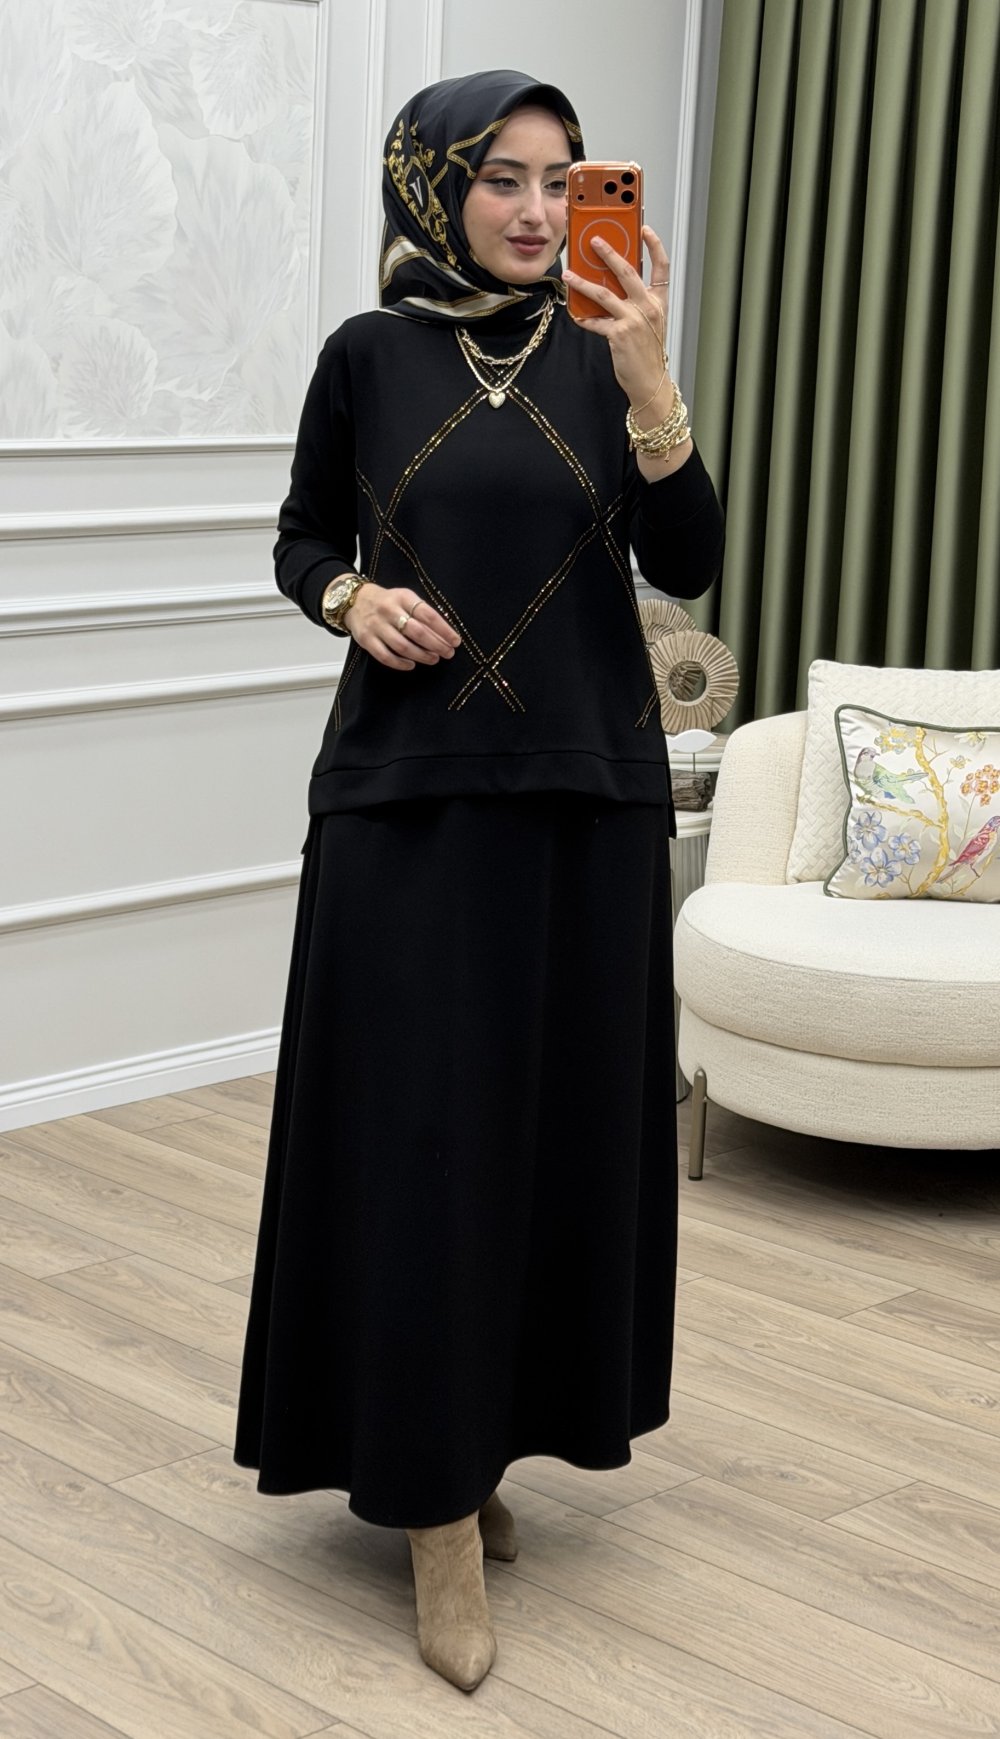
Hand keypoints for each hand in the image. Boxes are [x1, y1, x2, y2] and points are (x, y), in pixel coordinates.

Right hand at [346, 582, 461, 671]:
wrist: (355, 600)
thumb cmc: (387, 602)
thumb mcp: (405, 598)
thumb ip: (422, 612)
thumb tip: (445, 632)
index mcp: (403, 597)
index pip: (428, 615)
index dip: (444, 630)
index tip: (455, 641)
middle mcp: (389, 610)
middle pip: (417, 632)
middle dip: (436, 645)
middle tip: (448, 653)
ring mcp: (376, 626)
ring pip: (402, 646)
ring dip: (422, 655)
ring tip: (434, 659)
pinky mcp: (366, 640)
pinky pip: (385, 656)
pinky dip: (400, 663)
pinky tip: (412, 665)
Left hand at [564, 223, 670, 406]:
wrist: (650, 381)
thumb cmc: (648, 353)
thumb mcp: (649, 323)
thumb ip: (635, 303)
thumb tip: (612, 287)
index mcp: (657, 302)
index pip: (661, 267)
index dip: (654, 246)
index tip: (645, 229)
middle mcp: (647, 307)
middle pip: (627, 272)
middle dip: (609, 253)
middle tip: (595, 241)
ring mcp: (633, 320)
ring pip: (604, 294)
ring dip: (583, 282)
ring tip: (570, 274)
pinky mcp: (619, 334)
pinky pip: (595, 321)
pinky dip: (583, 317)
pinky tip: (574, 312)